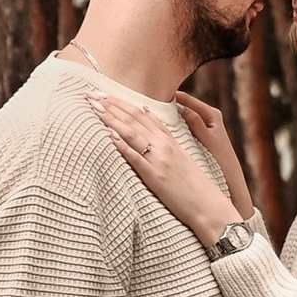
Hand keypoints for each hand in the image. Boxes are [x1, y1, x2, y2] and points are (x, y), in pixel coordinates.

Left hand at [88, 91, 245, 244]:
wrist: (207, 204)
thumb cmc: (192, 183)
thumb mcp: (179, 153)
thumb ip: (163, 132)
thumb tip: (146, 111)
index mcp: (168, 139)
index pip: (140, 113)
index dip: (119, 101)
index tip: (101, 92)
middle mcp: (163, 144)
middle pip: (133, 118)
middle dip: (109, 104)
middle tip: (89, 93)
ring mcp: (158, 159)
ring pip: (131, 132)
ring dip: (111, 118)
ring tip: (93, 107)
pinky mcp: (154, 176)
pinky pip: (135, 157)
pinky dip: (121, 144)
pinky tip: (108, 134)